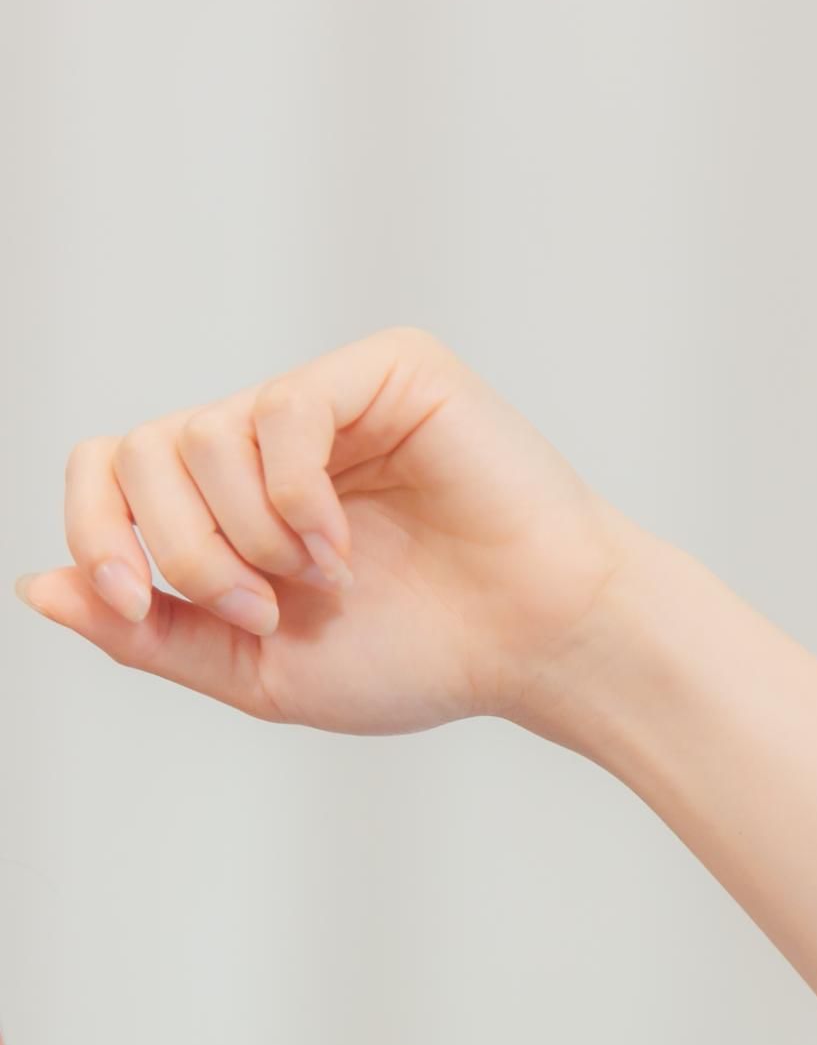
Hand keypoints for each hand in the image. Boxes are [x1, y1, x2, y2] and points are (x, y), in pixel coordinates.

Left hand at [14, 329, 624, 735]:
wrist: (538, 647)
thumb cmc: (425, 658)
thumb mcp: (261, 672)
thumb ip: (152, 633)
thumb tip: (40, 587)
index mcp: (233, 501)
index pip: (110, 471)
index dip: (98, 533)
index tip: (138, 603)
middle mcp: (268, 439)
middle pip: (142, 452)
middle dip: (181, 550)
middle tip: (256, 610)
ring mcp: (325, 399)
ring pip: (203, 432)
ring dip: (245, 532)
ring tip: (320, 581)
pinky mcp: (385, 372)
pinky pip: (281, 409)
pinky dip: (295, 496)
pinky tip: (344, 546)